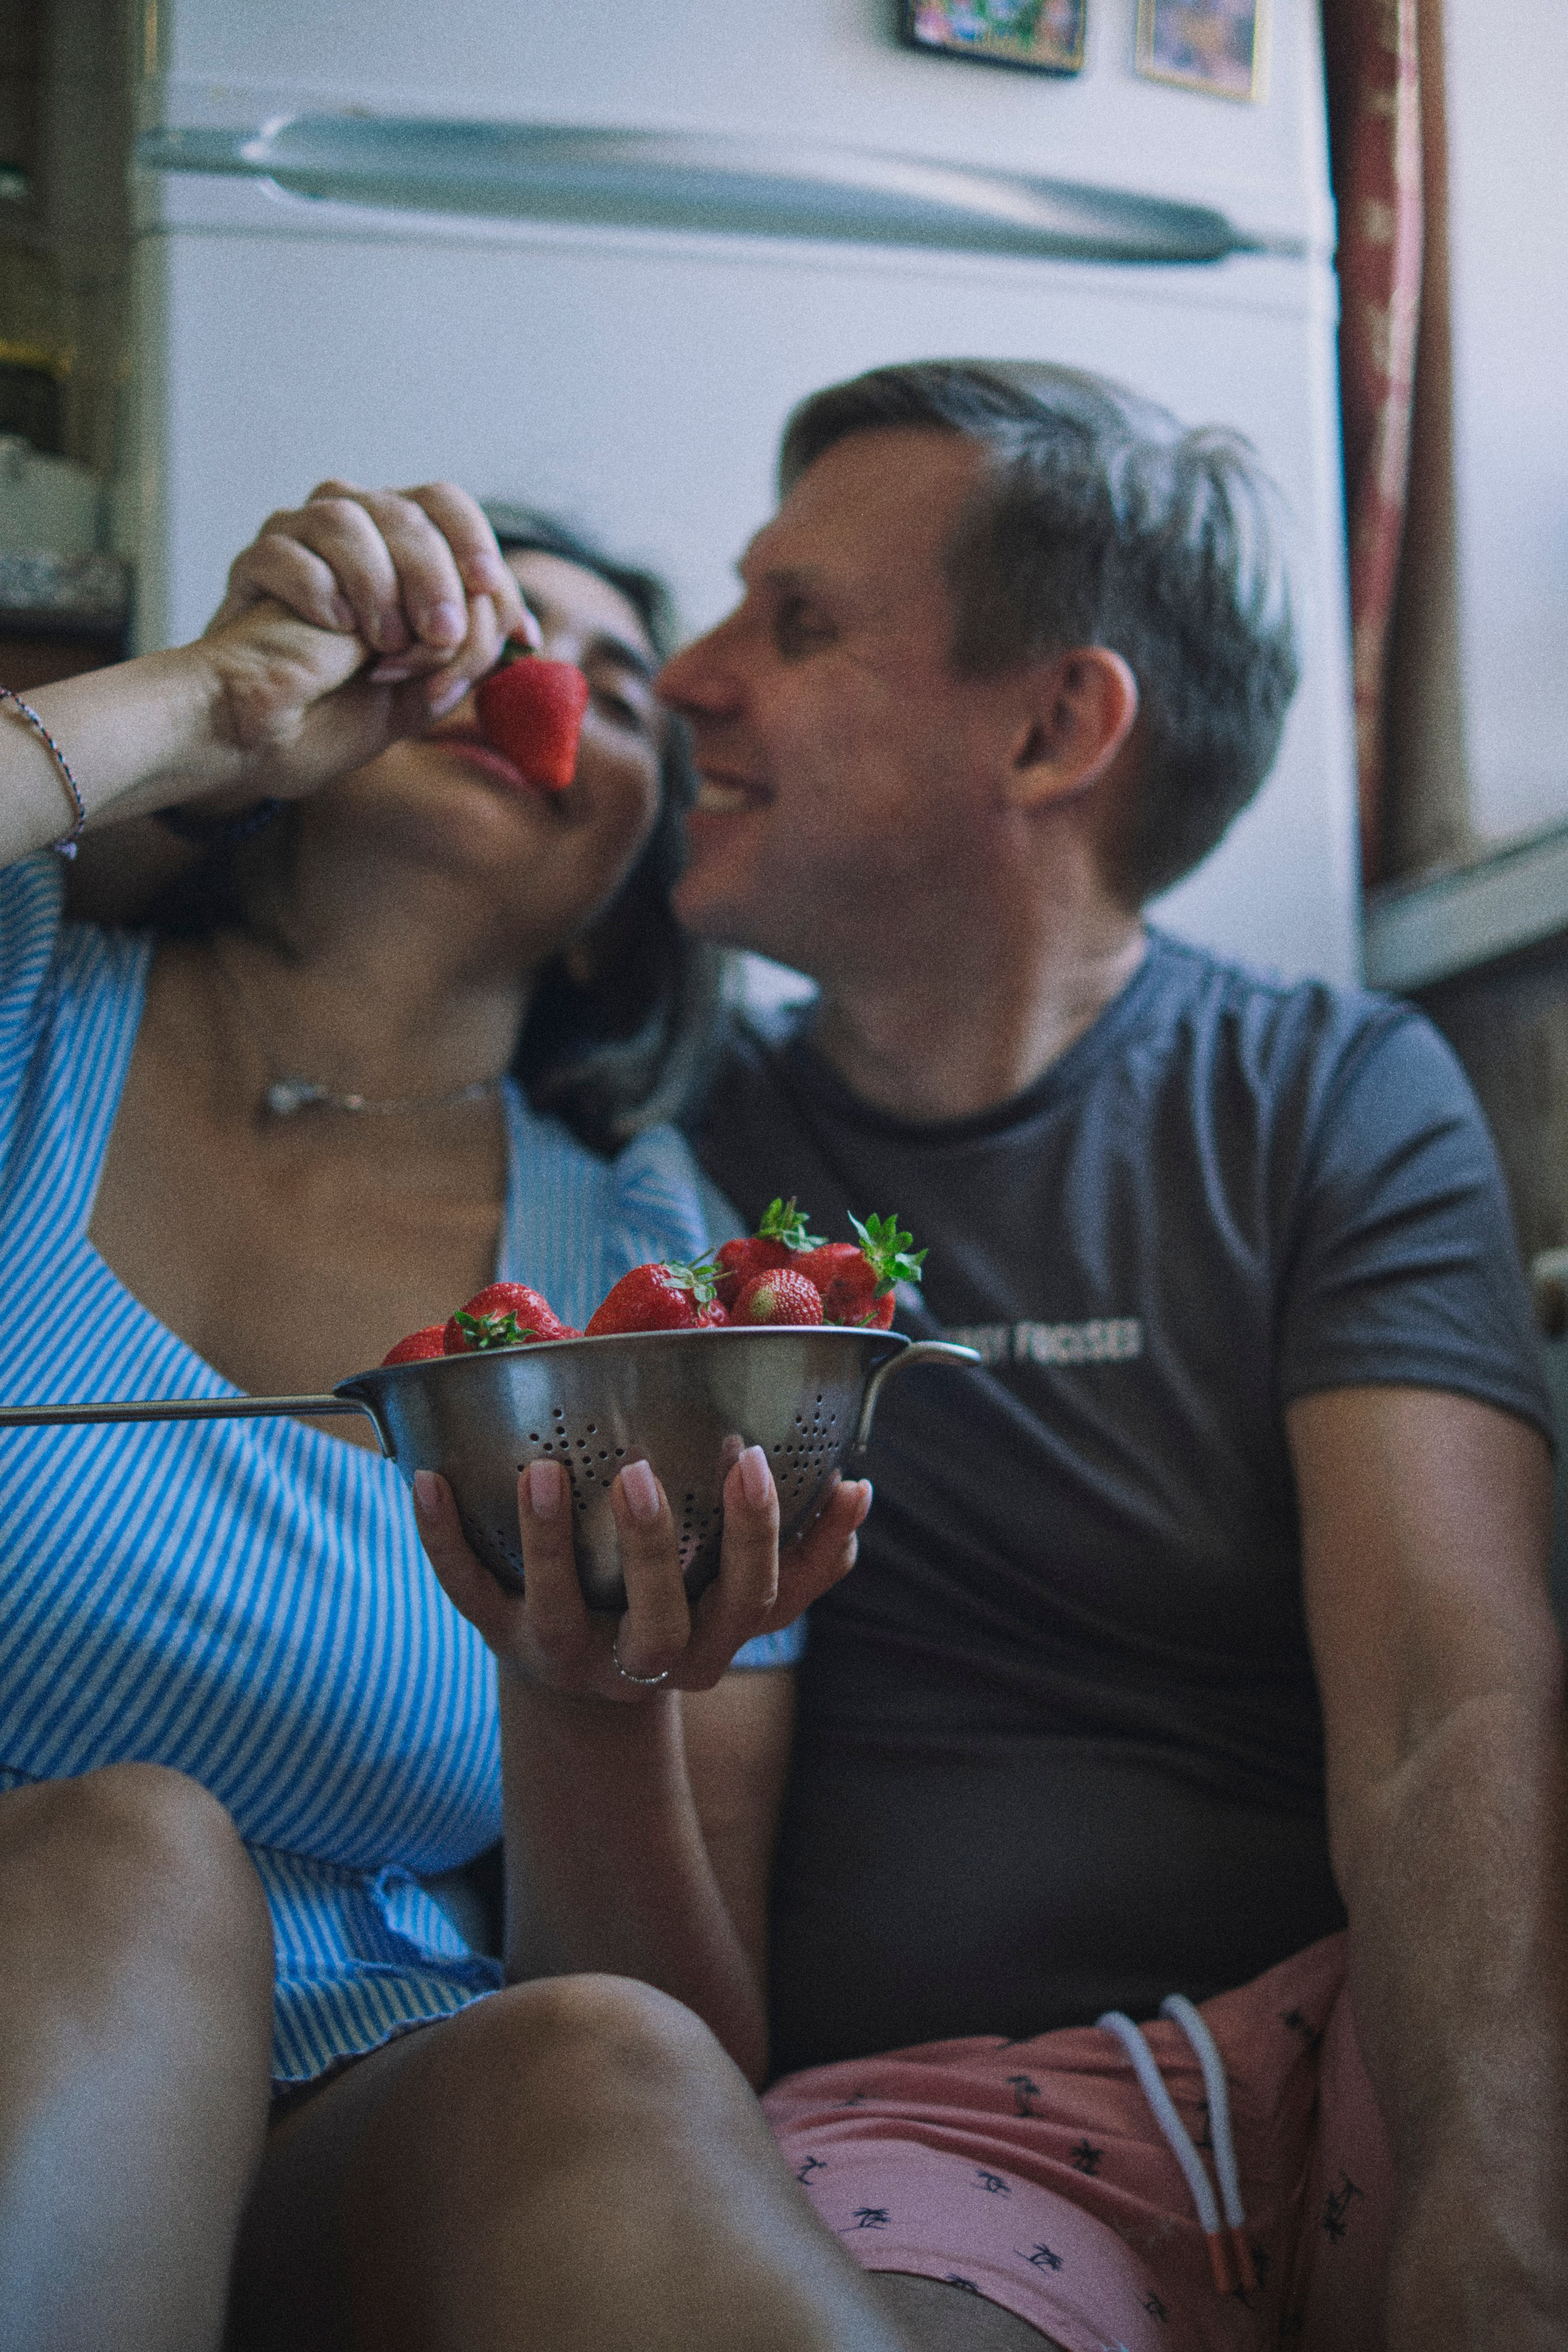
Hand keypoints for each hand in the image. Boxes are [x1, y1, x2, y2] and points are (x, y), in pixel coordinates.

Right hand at [192, 480, 539, 802]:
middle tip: (441, 632)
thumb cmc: (339, 712)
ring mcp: (297, 538)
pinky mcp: (253, 564)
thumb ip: (468, 653)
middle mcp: (352, 525)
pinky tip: (331, 628)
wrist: (263, 741)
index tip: (495, 599)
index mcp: (398, 544)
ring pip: (345, 517)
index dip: (477, 547)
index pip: (446, 508)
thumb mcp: (422, 689)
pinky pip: (285, 552)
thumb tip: (524, 633)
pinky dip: (317, 590)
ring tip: (384, 644)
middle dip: (435, 574)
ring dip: (377, 583)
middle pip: (406, 510)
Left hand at [413, 1452, 871, 1702]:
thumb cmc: (679, 1603)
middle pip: (664, 1619)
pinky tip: (424, 1477)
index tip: (756, 1457)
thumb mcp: (734, 1592)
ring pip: (556, 1611)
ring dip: (545, 1541)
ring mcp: (570, 1656)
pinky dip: (441, 1538)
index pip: (758, 1597)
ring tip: (540, 1472)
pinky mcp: (503, 1642)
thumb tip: (860, 1491)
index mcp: (717, 1638)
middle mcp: (648, 1660)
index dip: (765, 1536)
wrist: (583, 1688)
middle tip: (640, 1472)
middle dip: (656, 1549)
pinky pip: (466, 1593)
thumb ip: (797, 1551)